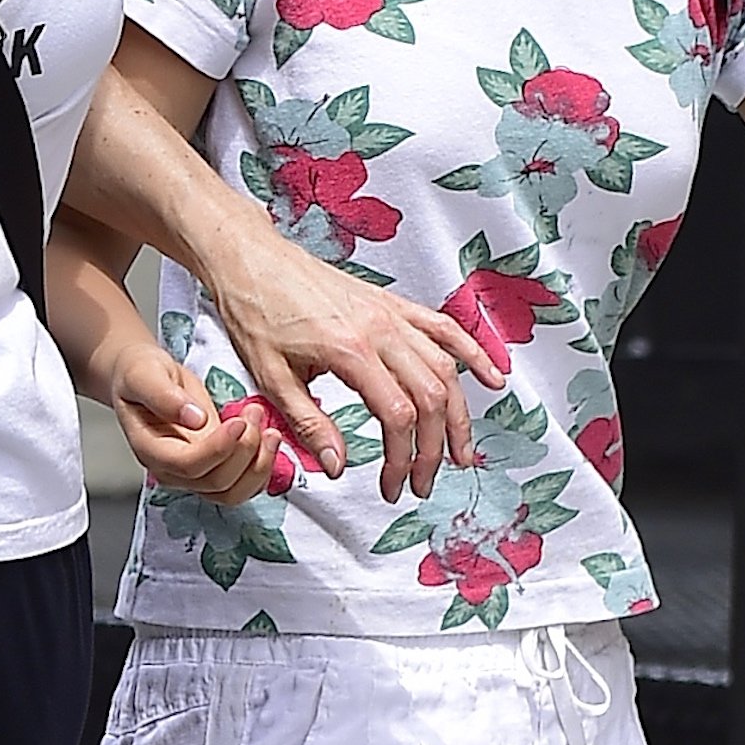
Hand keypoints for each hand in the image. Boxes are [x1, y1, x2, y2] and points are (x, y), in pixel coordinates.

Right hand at [108, 341, 291, 503]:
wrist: (144, 378)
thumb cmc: (140, 374)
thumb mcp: (145, 373)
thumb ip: (163, 395)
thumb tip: (194, 418)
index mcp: (150, 450)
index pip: (188, 465)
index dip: (218, 449)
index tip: (238, 421)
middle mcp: (171, 470)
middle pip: (215, 482)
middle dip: (244, 449)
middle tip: (254, 413)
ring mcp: (193, 474)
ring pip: (232, 493)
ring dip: (258, 465)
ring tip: (269, 431)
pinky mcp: (213, 469)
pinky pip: (242, 485)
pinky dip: (261, 468)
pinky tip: (268, 441)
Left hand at [202, 217, 503, 500]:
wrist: (252, 258)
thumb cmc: (255, 311)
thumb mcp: (270, 377)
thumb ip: (309, 424)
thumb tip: (338, 467)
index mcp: (349, 350)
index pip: (397, 416)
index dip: (402, 459)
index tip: (394, 486)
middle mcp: (380, 329)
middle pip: (430, 397)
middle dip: (434, 448)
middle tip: (424, 483)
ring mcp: (392, 314)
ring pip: (445, 368)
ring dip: (459, 414)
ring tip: (461, 452)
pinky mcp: (393, 303)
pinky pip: (444, 328)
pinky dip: (473, 353)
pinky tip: (493, 377)